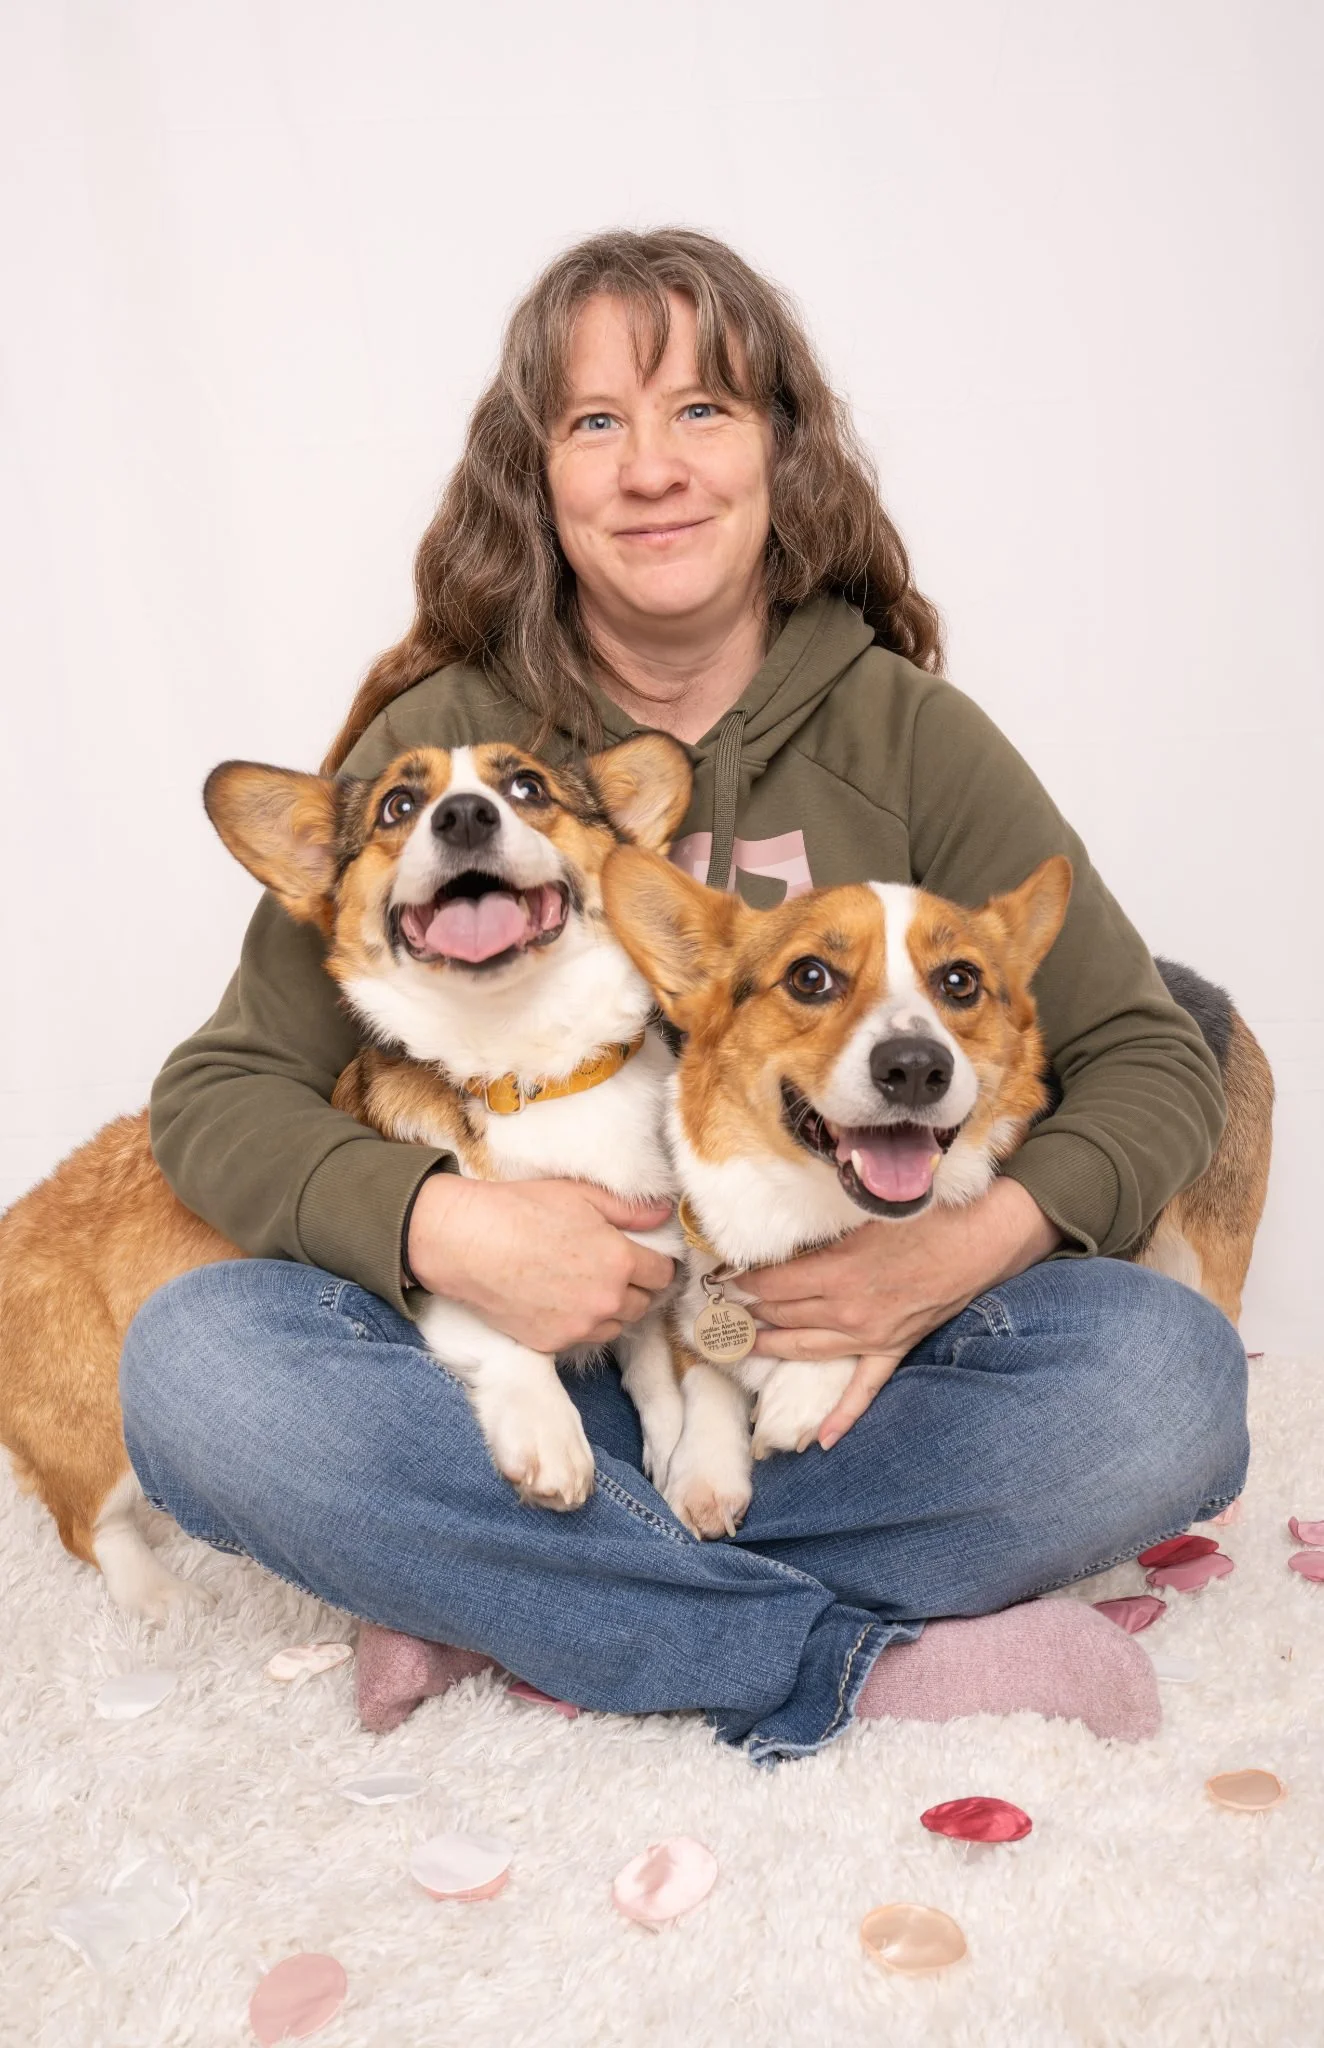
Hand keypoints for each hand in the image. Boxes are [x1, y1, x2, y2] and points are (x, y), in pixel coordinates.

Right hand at [407, 1175, 674, 1351]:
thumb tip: (663, 1214)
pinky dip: (580, 1323)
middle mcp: (606, 1300)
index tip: (645, 1258)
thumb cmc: (522, 1210)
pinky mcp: (551, 1343)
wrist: (467, 1242)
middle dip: (635, 1287)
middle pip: (643, 1304)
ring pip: (615, 1326)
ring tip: (587, 1287)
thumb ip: (630, 1210)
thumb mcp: (582, 1196)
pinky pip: (582, 1338)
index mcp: (620, 1261)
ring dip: (610, 1310)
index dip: (657, 1264)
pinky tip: (560, 1301)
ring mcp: (579, 1326)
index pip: (663, 1275)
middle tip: (614, 1270)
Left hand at [744, 1179, 1060, 1445]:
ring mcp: (869, 1336)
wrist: (984, 1240)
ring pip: (806, 1348)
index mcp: (836, 1273)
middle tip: (721, 1310)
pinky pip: (863, 1389)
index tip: (722, 1276)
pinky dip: (843, 1415)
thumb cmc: (927, 1217)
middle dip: (748, 1312)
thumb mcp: (867, 1215)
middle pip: (782, 1315)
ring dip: (771, 1347)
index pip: (771, 1284)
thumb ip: (827, 1231)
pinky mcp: (893, 1349)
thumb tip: (788, 1238)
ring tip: (741, 1346)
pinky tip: (823, 1439)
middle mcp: (846, 1311)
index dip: (742, 1281)